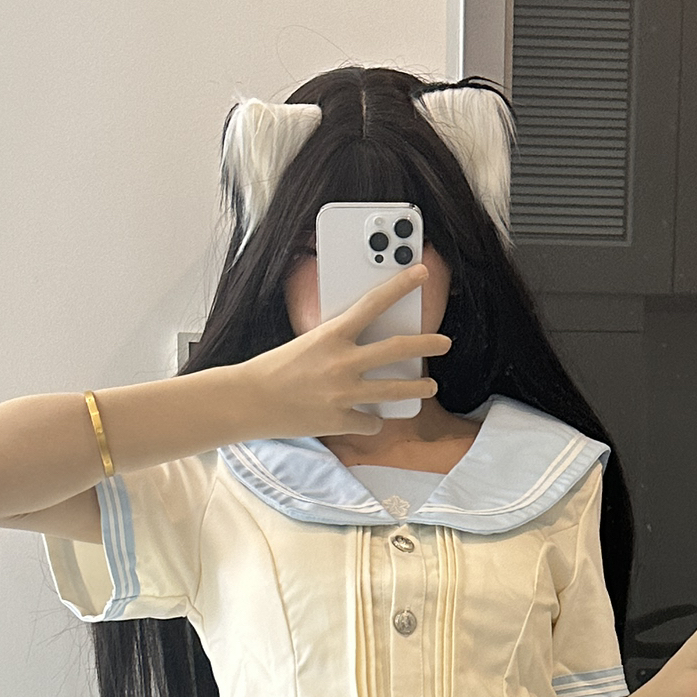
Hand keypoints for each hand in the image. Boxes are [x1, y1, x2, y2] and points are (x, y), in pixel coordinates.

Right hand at [242, 265, 451, 436]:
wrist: (250, 400)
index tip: (422, 274)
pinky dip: (372, 421)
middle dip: (427, 344)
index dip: (400, 286)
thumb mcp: (308, 343)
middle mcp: (342, 362)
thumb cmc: (274, 369)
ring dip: (417, 388)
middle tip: (445, 342)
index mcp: (332, 335)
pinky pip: (370, 422)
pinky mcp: (340, 420)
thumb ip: (337, 343)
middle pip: (397, 349)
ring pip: (394, 390)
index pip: (373, 304)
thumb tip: (361, 346)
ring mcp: (343, 393)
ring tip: (431, 387)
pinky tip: (371, 420)